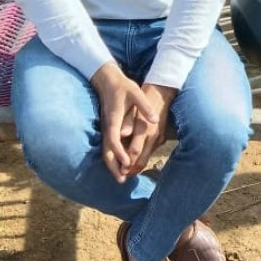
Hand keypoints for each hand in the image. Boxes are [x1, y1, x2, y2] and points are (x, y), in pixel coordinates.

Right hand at [90, 63, 161, 182]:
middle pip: (106, 151)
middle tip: (122, 181)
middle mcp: (108, 126)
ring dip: (112, 165)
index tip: (127, 164)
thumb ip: (144, 107)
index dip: (120, 153)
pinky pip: (108, 147)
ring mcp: (106, 128)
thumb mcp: (136, 93)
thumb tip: (155, 119)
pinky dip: (113, 158)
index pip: (114, 140)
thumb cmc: (123, 87)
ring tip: (121, 178)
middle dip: (113, 166)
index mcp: (114, 119)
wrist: (107, 80)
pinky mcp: (107, 128)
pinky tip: (119, 166)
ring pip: (106, 151)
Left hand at [121, 82, 176, 175]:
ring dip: (136, 166)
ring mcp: (158, 137)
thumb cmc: (143, 98)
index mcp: (146, 130)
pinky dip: (142, 159)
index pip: (134, 153)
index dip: (126, 164)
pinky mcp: (161, 136)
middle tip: (121, 177)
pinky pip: (150, 151)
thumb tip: (122, 134)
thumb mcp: (134, 108)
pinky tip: (135, 161)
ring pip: (146, 157)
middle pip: (141, 160)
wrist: (162, 91)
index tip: (118, 171)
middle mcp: (153, 136)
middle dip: (131, 170)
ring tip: (126, 173)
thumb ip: (129, 122)